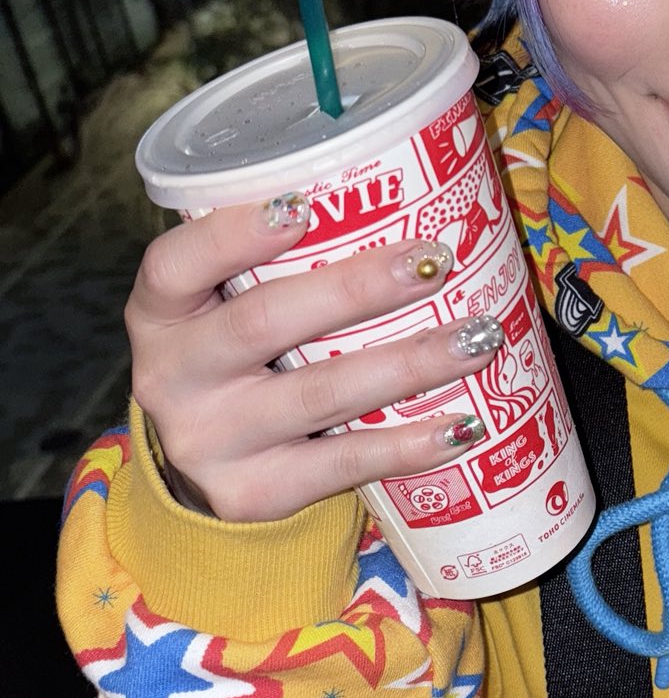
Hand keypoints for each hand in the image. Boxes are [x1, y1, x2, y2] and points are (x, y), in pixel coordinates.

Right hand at [127, 196, 504, 522]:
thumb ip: (281, 264)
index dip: (233, 234)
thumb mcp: (228, 307)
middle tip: (434, 261)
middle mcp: (171, 376)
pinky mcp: (252, 494)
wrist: (206, 472)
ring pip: (319, 393)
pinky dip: (409, 443)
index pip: (173, 265)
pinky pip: (342, 464)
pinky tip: (463, 424)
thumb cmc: (241, 360)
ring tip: (478, 337)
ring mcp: (210, 441)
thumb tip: (407, 204)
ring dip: (410, 363)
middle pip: (263, 322)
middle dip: (357, 288)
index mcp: (160, 313)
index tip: (306, 205)